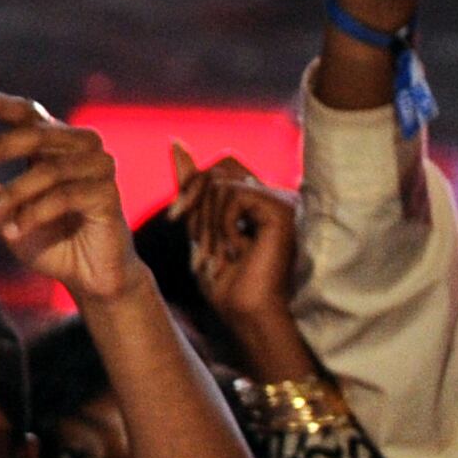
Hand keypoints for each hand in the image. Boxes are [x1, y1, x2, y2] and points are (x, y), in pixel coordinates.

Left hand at [0, 87, 138, 305]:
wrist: (89, 279)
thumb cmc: (49, 241)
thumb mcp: (7, 218)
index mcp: (55, 145)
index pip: (28, 115)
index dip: (2, 103)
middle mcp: (80, 147)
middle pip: (35, 133)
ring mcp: (98, 167)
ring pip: (48, 169)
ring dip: (12, 194)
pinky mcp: (109, 193)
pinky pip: (65, 195)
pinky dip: (33, 213)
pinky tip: (12, 232)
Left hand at [172, 148, 315, 385]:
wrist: (244, 314)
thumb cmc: (225, 283)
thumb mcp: (199, 227)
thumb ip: (192, 188)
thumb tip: (177, 142)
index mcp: (257, 199)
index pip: (219, 169)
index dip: (191, 186)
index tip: (176, 216)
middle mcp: (273, 195)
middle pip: (217, 170)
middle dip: (195, 203)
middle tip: (202, 245)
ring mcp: (280, 200)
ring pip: (222, 183)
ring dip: (208, 222)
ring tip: (222, 253)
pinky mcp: (282, 209)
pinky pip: (234, 194)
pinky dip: (224, 224)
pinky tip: (238, 250)